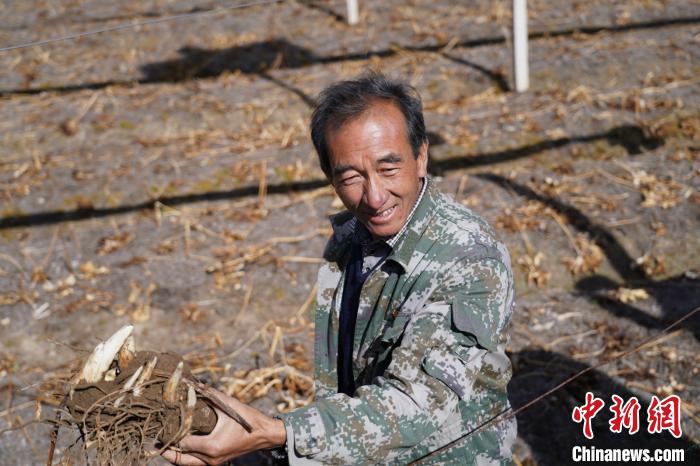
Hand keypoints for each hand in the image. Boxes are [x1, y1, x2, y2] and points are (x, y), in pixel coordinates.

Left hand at [161, 387, 285, 464]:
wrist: (265, 434)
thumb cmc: (248, 419)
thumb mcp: (228, 405)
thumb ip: (210, 395)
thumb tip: (194, 384)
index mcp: (211, 446)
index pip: (182, 443)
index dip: (170, 434)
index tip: (162, 423)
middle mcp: (211, 458)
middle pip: (181, 460)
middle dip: (167, 451)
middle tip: (156, 441)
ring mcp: (214, 463)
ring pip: (187, 464)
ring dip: (176, 456)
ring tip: (165, 445)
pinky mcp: (218, 462)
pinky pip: (196, 463)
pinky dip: (186, 457)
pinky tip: (181, 448)